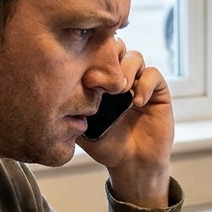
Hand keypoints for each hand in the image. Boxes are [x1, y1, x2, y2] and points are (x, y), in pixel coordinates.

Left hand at [76, 43, 173, 207]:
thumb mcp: (81, 128)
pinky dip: (145, 84)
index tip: (84, 76)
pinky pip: (153, 75)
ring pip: (135, 57)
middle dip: (109, 57)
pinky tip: (136, 102)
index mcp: (101, 81)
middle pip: (117, 47)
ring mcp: (139, 83)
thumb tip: (54, 95)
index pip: (97, 53)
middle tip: (99, 80)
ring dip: (126, 69)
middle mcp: (121, 77)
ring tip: (120, 91)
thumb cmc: (106, 146)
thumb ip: (71, 110)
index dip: (91, 55)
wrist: (132, 164)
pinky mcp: (158, 92)